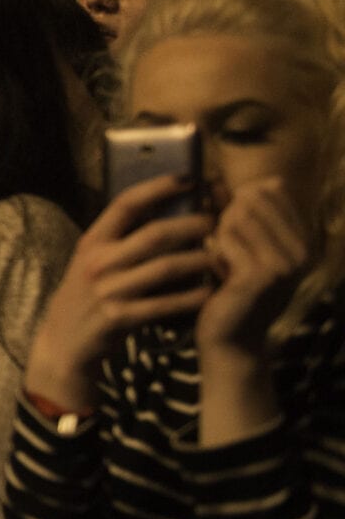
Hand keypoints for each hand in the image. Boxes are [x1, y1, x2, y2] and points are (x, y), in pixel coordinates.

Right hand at [24, 172, 216, 406]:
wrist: (64, 344)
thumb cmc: (87, 298)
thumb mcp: (93, 262)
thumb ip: (121, 240)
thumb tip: (164, 211)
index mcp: (92, 242)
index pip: (125, 204)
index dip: (158, 187)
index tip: (189, 178)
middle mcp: (97, 262)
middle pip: (155, 234)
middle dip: (192, 224)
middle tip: (218, 221)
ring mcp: (107, 291)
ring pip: (165, 268)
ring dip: (199, 260)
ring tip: (221, 256)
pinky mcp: (119, 318)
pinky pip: (165, 304)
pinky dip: (191, 298)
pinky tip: (209, 293)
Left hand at [194, 177, 310, 357]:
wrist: (231, 340)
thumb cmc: (232, 288)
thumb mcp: (245, 246)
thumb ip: (246, 212)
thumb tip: (249, 178)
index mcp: (305, 239)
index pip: (271, 189)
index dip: (240, 199)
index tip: (234, 228)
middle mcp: (304, 250)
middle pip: (251, 199)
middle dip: (227, 217)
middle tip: (227, 249)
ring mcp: (286, 263)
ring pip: (235, 217)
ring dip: (219, 237)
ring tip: (225, 263)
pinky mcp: (261, 276)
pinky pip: (223, 240)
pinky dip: (212, 253)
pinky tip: (220, 276)